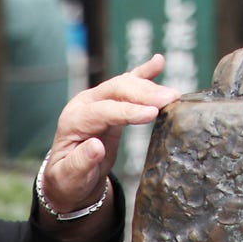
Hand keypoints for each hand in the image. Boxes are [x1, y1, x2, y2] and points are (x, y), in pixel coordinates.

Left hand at [39, 53, 179, 219]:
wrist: (71, 177)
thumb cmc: (69, 180)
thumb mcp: (71, 178)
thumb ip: (81, 163)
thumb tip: (96, 146)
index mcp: (73, 121)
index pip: (104, 110)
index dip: (129, 111)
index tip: (153, 114)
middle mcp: (85, 103)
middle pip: (116, 89)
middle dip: (144, 93)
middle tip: (170, 99)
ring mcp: (98, 97)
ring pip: (125, 83)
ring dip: (150, 87)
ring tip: (173, 95)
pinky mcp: (112, 99)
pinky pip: (129, 81)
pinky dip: (145, 72)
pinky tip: (158, 62)